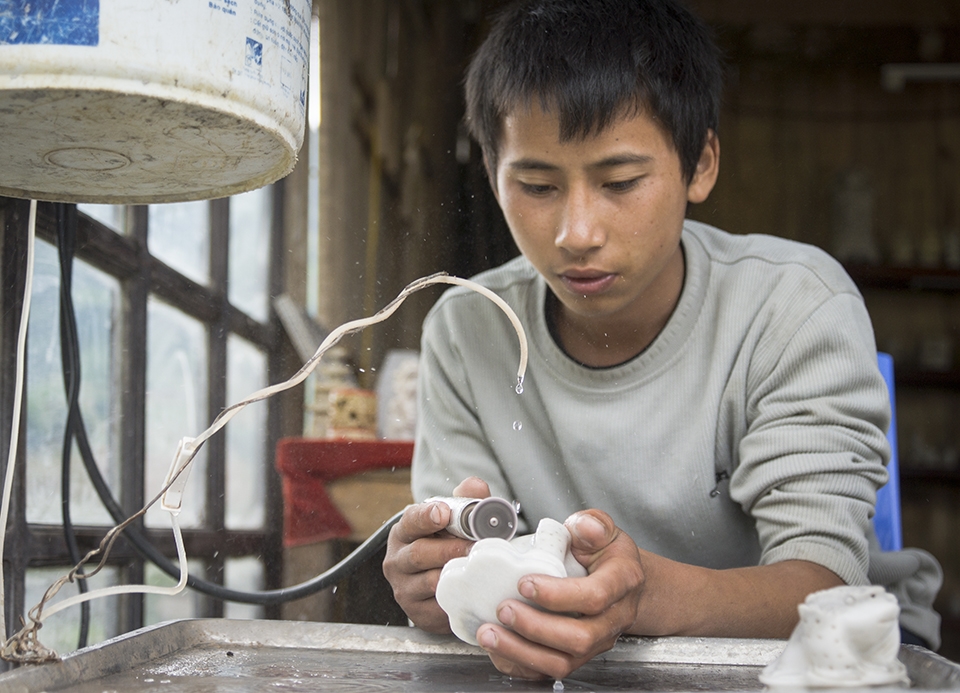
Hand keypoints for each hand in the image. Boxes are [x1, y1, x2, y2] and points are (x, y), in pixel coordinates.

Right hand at [382, 478, 489, 632]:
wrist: (446, 585)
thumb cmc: (451, 545)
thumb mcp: (458, 522)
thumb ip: (468, 500)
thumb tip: (477, 486)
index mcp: (405, 532)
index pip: (411, 520)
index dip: (426, 516)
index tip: (444, 514)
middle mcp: (397, 559)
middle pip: (419, 554)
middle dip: (449, 550)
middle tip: (473, 547)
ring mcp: (404, 588)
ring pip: (429, 582)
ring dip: (454, 575)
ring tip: (476, 569)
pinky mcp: (417, 613)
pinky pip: (437, 608)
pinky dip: (455, 599)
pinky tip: (471, 593)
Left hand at [475, 509, 643, 679]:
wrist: (621, 582)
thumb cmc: (608, 554)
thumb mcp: (606, 530)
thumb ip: (593, 524)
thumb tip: (583, 527)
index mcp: (622, 582)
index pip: (596, 596)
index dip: (559, 595)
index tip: (524, 583)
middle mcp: (614, 619)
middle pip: (579, 638)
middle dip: (535, 627)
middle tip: (503, 608)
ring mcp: (597, 642)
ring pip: (563, 663)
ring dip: (522, 652)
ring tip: (489, 634)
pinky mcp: (578, 655)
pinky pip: (550, 671)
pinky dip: (520, 664)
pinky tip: (497, 648)